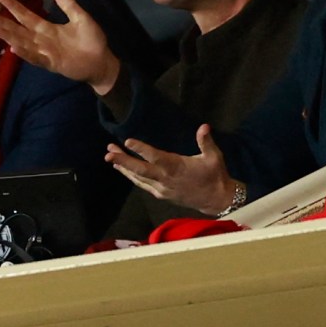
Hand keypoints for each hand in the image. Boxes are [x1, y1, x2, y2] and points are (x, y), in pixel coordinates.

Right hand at [0, 0, 119, 93]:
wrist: (103, 61)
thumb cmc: (92, 40)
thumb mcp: (81, 18)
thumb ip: (69, 5)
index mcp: (48, 29)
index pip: (27, 16)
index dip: (15, 7)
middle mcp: (43, 40)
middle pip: (20, 30)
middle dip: (4, 22)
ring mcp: (46, 53)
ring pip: (23, 43)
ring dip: (9, 37)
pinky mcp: (53, 64)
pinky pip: (36, 58)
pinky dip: (25, 53)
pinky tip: (14, 48)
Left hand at [105, 124, 239, 215]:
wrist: (216, 200)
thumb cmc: (215, 175)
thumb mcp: (214, 157)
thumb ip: (206, 142)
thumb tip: (204, 126)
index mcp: (177, 167)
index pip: (156, 157)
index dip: (142, 149)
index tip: (128, 141)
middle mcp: (165, 179)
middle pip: (140, 170)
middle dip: (123, 160)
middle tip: (108, 152)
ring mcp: (161, 188)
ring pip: (138, 178)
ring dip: (124, 167)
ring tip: (110, 156)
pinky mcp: (161, 194)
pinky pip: (143, 184)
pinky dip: (131, 177)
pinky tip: (123, 170)